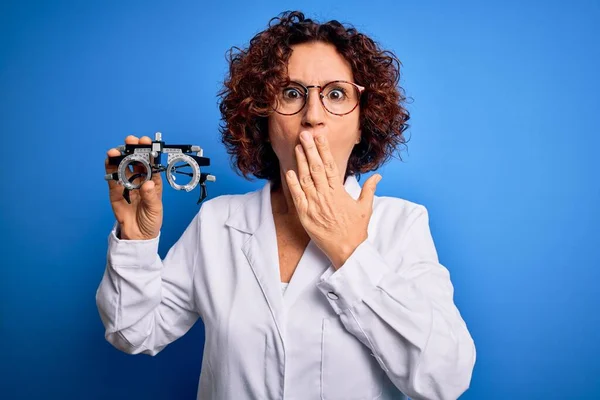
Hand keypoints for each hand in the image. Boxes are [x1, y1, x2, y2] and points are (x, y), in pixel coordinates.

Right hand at [105, 135, 162, 239]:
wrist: (138, 237)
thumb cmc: (151, 221)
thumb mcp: (154, 209)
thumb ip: (150, 197)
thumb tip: (146, 184)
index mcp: (153, 182)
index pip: (152, 164)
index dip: (149, 152)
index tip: (147, 142)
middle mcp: (140, 180)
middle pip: (136, 162)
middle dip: (133, 150)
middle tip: (130, 141)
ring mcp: (127, 185)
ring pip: (122, 167)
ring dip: (119, 157)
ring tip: (115, 150)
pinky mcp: (115, 192)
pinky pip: (112, 178)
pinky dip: (109, 169)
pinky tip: (108, 160)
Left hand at [285, 131, 381, 268]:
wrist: (348, 250)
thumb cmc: (356, 230)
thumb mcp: (365, 208)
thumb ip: (369, 189)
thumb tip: (377, 176)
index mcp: (339, 192)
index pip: (330, 165)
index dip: (324, 149)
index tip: (320, 135)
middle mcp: (326, 195)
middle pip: (316, 168)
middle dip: (310, 149)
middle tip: (304, 134)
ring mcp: (314, 205)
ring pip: (305, 179)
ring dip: (300, 162)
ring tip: (297, 147)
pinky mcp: (306, 216)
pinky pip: (297, 197)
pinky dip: (293, 185)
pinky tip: (289, 172)